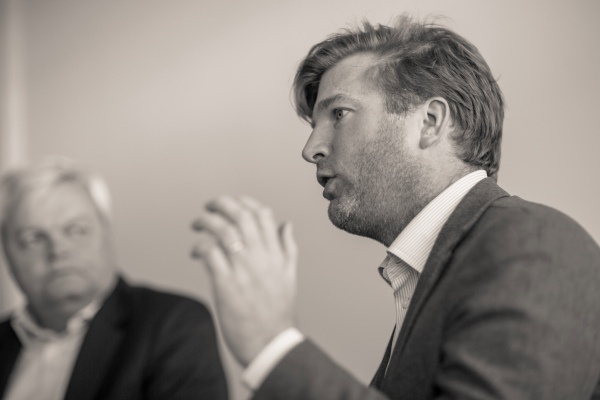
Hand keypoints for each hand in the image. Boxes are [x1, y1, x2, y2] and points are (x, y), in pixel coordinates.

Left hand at [191, 195, 297, 365]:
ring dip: (206, 221)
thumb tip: (286, 223)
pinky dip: (200, 246)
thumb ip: (287, 247)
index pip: (262, 214)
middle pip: (240, 216)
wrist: (271, 344)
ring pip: (223, 230)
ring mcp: (243, 270)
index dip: (245, 201)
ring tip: (197, 224)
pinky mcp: (226, 284)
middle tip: (209, 206)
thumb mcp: (289, 275)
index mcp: (276, 254)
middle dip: (221, 204)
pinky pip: (209, 253)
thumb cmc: (278, 313)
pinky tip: (195, 251)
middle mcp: (261, 257)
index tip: (233, 202)